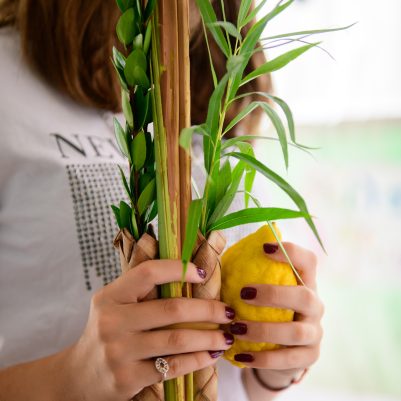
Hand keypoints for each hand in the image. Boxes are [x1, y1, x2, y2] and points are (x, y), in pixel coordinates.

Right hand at [63, 260, 235, 400]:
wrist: (78, 375)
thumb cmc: (108, 332)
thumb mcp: (115, 304)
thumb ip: (142, 292)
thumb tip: (191, 275)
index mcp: (111, 296)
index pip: (148, 272)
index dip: (178, 269)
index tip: (202, 273)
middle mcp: (112, 321)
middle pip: (172, 309)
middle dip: (208, 310)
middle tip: (228, 311)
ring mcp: (119, 351)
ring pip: (177, 340)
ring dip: (209, 337)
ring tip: (227, 335)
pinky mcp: (127, 378)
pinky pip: (173, 366)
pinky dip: (198, 359)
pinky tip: (211, 354)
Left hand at [229, 242, 323, 389]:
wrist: (283, 349)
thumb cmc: (264, 310)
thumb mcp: (260, 291)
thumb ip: (244, 274)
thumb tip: (212, 259)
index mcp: (304, 282)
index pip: (308, 261)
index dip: (291, 252)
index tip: (264, 248)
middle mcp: (315, 305)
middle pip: (305, 296)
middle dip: (274, 295)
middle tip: (243, 294)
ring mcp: (314, 332)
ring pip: (296, 332)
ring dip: (263, 330)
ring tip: (236, 329)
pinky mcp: (309, 356)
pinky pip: (287, 360)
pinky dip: (262, 359)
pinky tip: (240, 357)